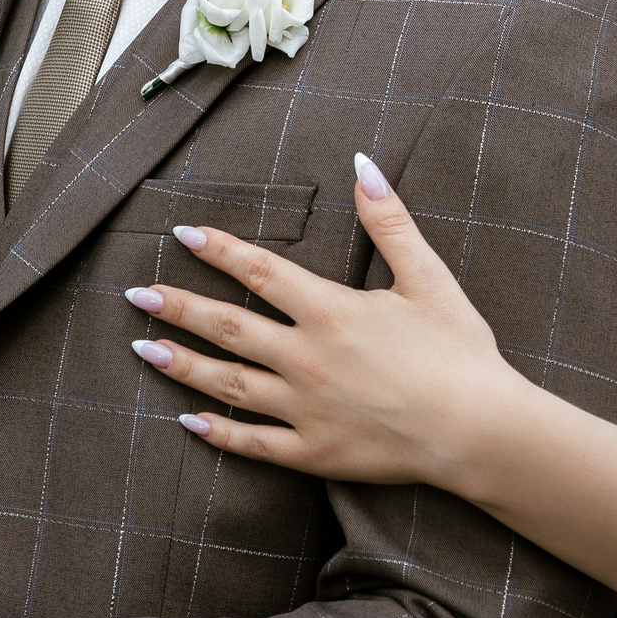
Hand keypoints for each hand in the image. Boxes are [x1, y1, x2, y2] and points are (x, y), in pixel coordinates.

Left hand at [122, 153, 531, 488]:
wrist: (479, 431)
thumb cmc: (460, 351)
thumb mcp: (428, 277)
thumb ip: (389, 221)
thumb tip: (362, 165)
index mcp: (332, 311)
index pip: (260, 271)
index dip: (219, 251)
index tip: (183, 235)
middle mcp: (307, 358)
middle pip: (229, 326)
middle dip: (179, 307)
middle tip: (137, 294)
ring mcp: (305, 409)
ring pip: (228, 384)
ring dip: (182, 365)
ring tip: (142, 349)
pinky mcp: (313, 452)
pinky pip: (253, 443)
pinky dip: (218, 434)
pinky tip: (189, 423)